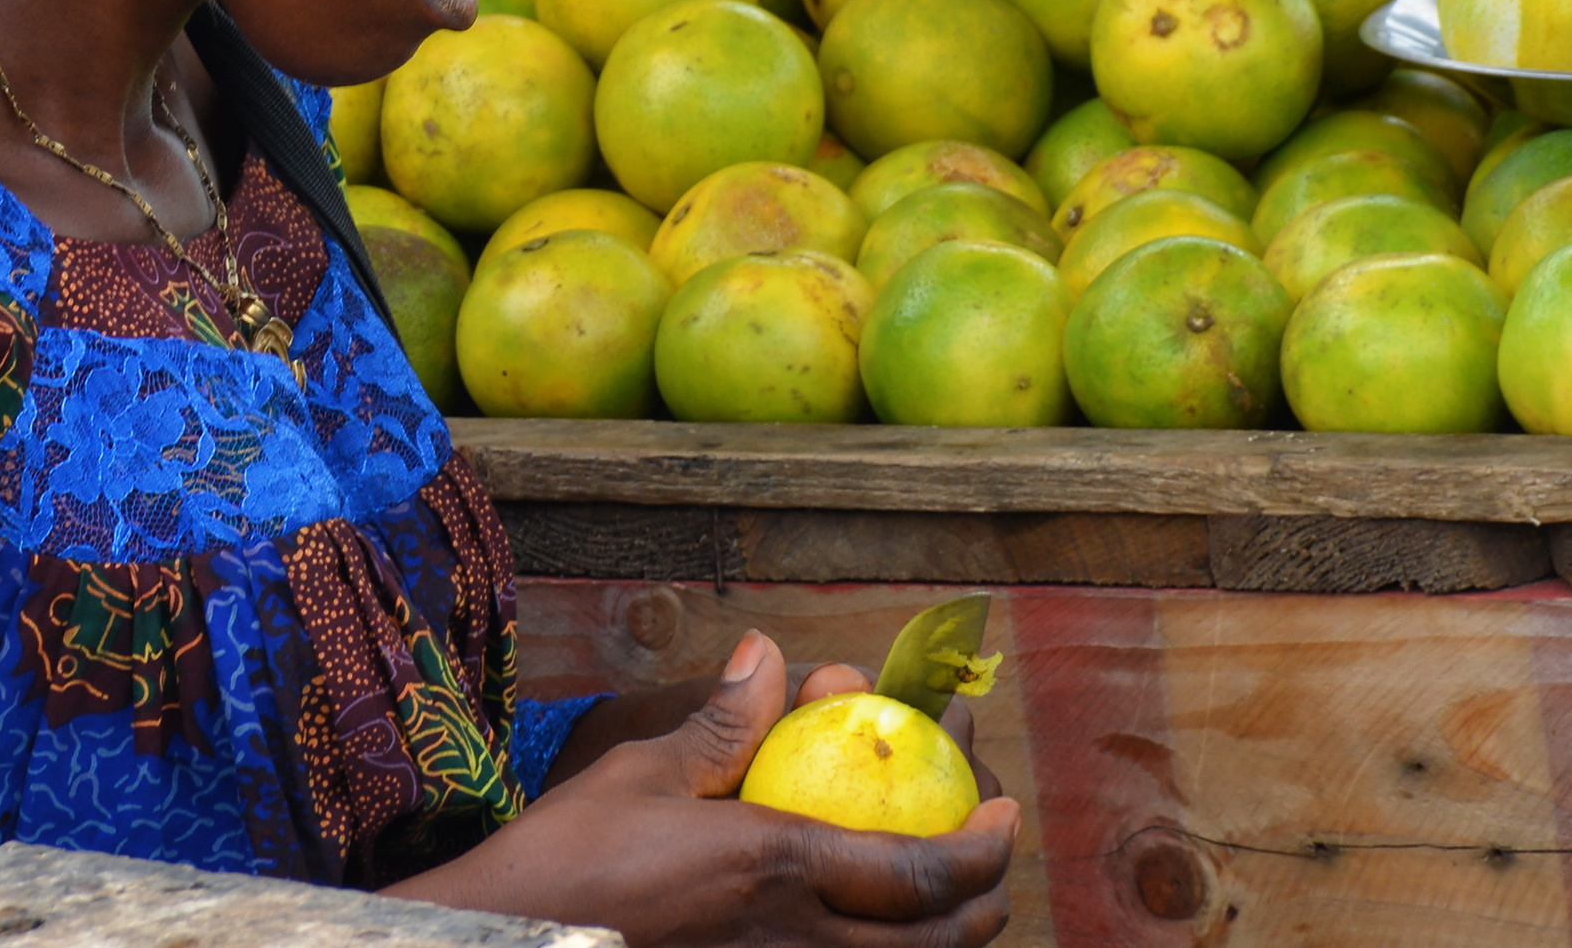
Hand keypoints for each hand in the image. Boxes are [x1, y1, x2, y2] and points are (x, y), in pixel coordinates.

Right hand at [388, 631, 1018, 946]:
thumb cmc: (566, 864)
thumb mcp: (641, 779)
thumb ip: (721, 727)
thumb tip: (767, 653)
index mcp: (779, 868)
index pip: (920, 871)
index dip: (981, 849)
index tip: (1004, 815)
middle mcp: (795, 944)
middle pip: (933, 945)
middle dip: (981, 909)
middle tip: (987, 871)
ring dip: (937, 947)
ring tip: (942, 912)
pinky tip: (857, 937)